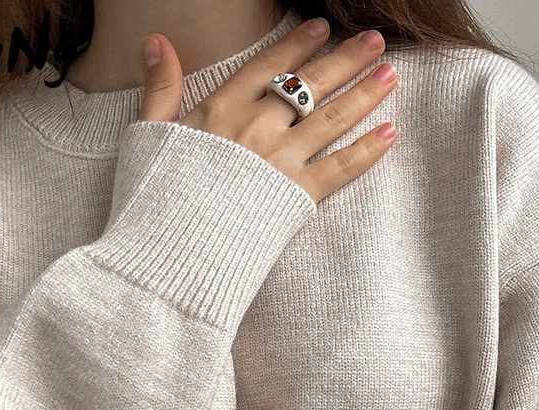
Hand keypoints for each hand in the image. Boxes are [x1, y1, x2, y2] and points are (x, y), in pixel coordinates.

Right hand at [137, 18, 397, 205]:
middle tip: (375, 42)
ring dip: (365, 95)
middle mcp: (257, 128)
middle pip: (309, 85)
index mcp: (222, 110)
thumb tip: (155, 42)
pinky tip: (388, 133)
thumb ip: (160, 88)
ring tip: (390, 75)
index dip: (297, 45)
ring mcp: (280, 161)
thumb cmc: (155, 200)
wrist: (170, 252)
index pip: (268, 66)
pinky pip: (340, 168)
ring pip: (331, 118)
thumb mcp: (148, 136)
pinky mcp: (296, 196)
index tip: (322, 28)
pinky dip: (367, 151)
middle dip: (346, 60)